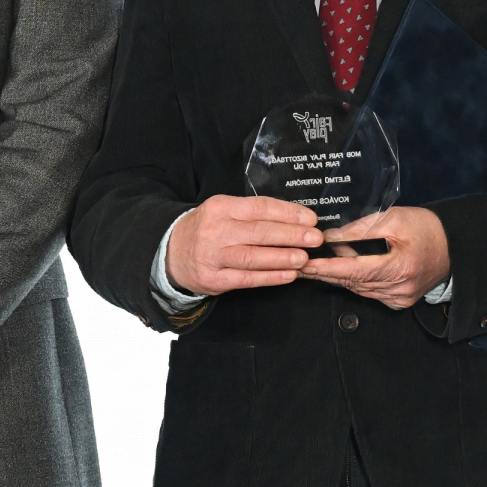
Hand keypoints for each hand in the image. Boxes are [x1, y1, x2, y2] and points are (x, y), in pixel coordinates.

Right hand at [165, 195, 323, 297]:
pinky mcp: (213, 279)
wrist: (171, 252)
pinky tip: (288, 275)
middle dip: (291, 235)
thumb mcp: (223, 211)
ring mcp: (213, 256)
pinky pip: (246, 279)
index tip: (310, 218)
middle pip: (259, 232)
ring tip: (304, 258)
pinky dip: (270, 277)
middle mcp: (216, 230)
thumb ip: (253, 214)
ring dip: (282, 257)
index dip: (288, 213)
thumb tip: (295, 218)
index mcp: (221, 207)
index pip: (259, 208)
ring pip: (253, 257)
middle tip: (315, 238)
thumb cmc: (207, 229)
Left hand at [296, 206, 451, 310]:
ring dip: (336, 276)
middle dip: (323, 273)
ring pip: (357, 289)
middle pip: (352, 283)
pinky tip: (340, 269)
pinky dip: (352, 281)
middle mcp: (399, 289)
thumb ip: (361, 228)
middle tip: (297, 263)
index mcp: (400, 267)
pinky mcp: (398, 302)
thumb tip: (330, 237)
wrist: (453, 246)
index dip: (326, 269)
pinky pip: (367, 292)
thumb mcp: (394, 218)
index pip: (354, 271)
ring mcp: (399, 299)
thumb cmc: (426, 228)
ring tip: (314, 263)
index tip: (304, 264)